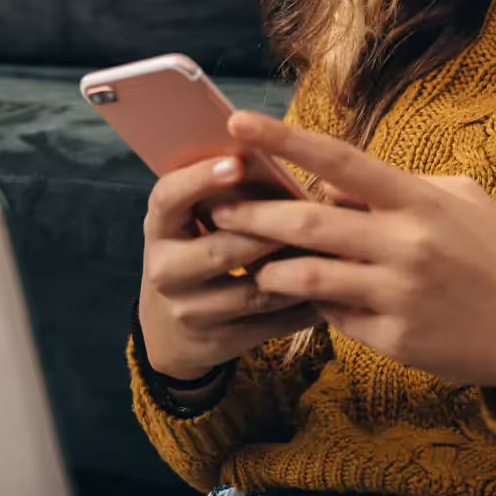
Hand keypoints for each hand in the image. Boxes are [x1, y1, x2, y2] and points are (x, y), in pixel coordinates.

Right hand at [138, 152, 321, 382]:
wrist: (166, 331)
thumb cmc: (191, 252)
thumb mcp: (189, 222)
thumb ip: (218, 193)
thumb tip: (270, 152)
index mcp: (158, 228)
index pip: (168, 198)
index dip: (200, 179)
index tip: (238, 161)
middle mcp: (165, 271)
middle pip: (220, 250)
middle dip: (268, 231)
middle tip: (311, 211)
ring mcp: (190, 312)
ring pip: (254, 292)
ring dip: (299, 271)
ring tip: (337, 250)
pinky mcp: (219, 343)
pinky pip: (270, 324)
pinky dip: (304, 306)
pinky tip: (334, 289)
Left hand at [210, 111, 495, 390]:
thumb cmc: (494, 253)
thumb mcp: (457, 198)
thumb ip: (395, 185)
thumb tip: (333, 179)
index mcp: (417, 199)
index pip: (338, 159)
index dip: (283, 139)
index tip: (237, 122)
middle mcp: (404, 243)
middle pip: (307, 220)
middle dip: (252, 213)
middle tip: (214, 206)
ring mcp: (397, 294)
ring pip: (306, 275)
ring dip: (267, 267)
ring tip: (249, 262)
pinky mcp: (394, 339)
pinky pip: (333, 316)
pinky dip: (311, 303)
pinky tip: (302, 298)